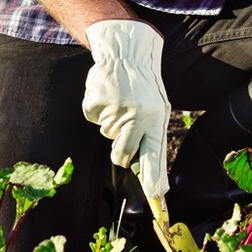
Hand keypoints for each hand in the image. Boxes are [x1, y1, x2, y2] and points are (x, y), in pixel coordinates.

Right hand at [82, 20, 169, 200]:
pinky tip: (109, 96)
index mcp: (155, 118)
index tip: (155, 197)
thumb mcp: (157, 110)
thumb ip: (151, 141)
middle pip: (121, 155)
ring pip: (108, 136)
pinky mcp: (94, 106)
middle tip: (126, 129)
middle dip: (122, 152)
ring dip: (113, 125)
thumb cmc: (144, 87)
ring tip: (121, 102)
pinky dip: (100, 112)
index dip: (153, 178)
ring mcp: (113, 111)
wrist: (125, 54)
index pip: (155, 154)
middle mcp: (136, 116)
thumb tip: (154, 183)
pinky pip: (95, 121)